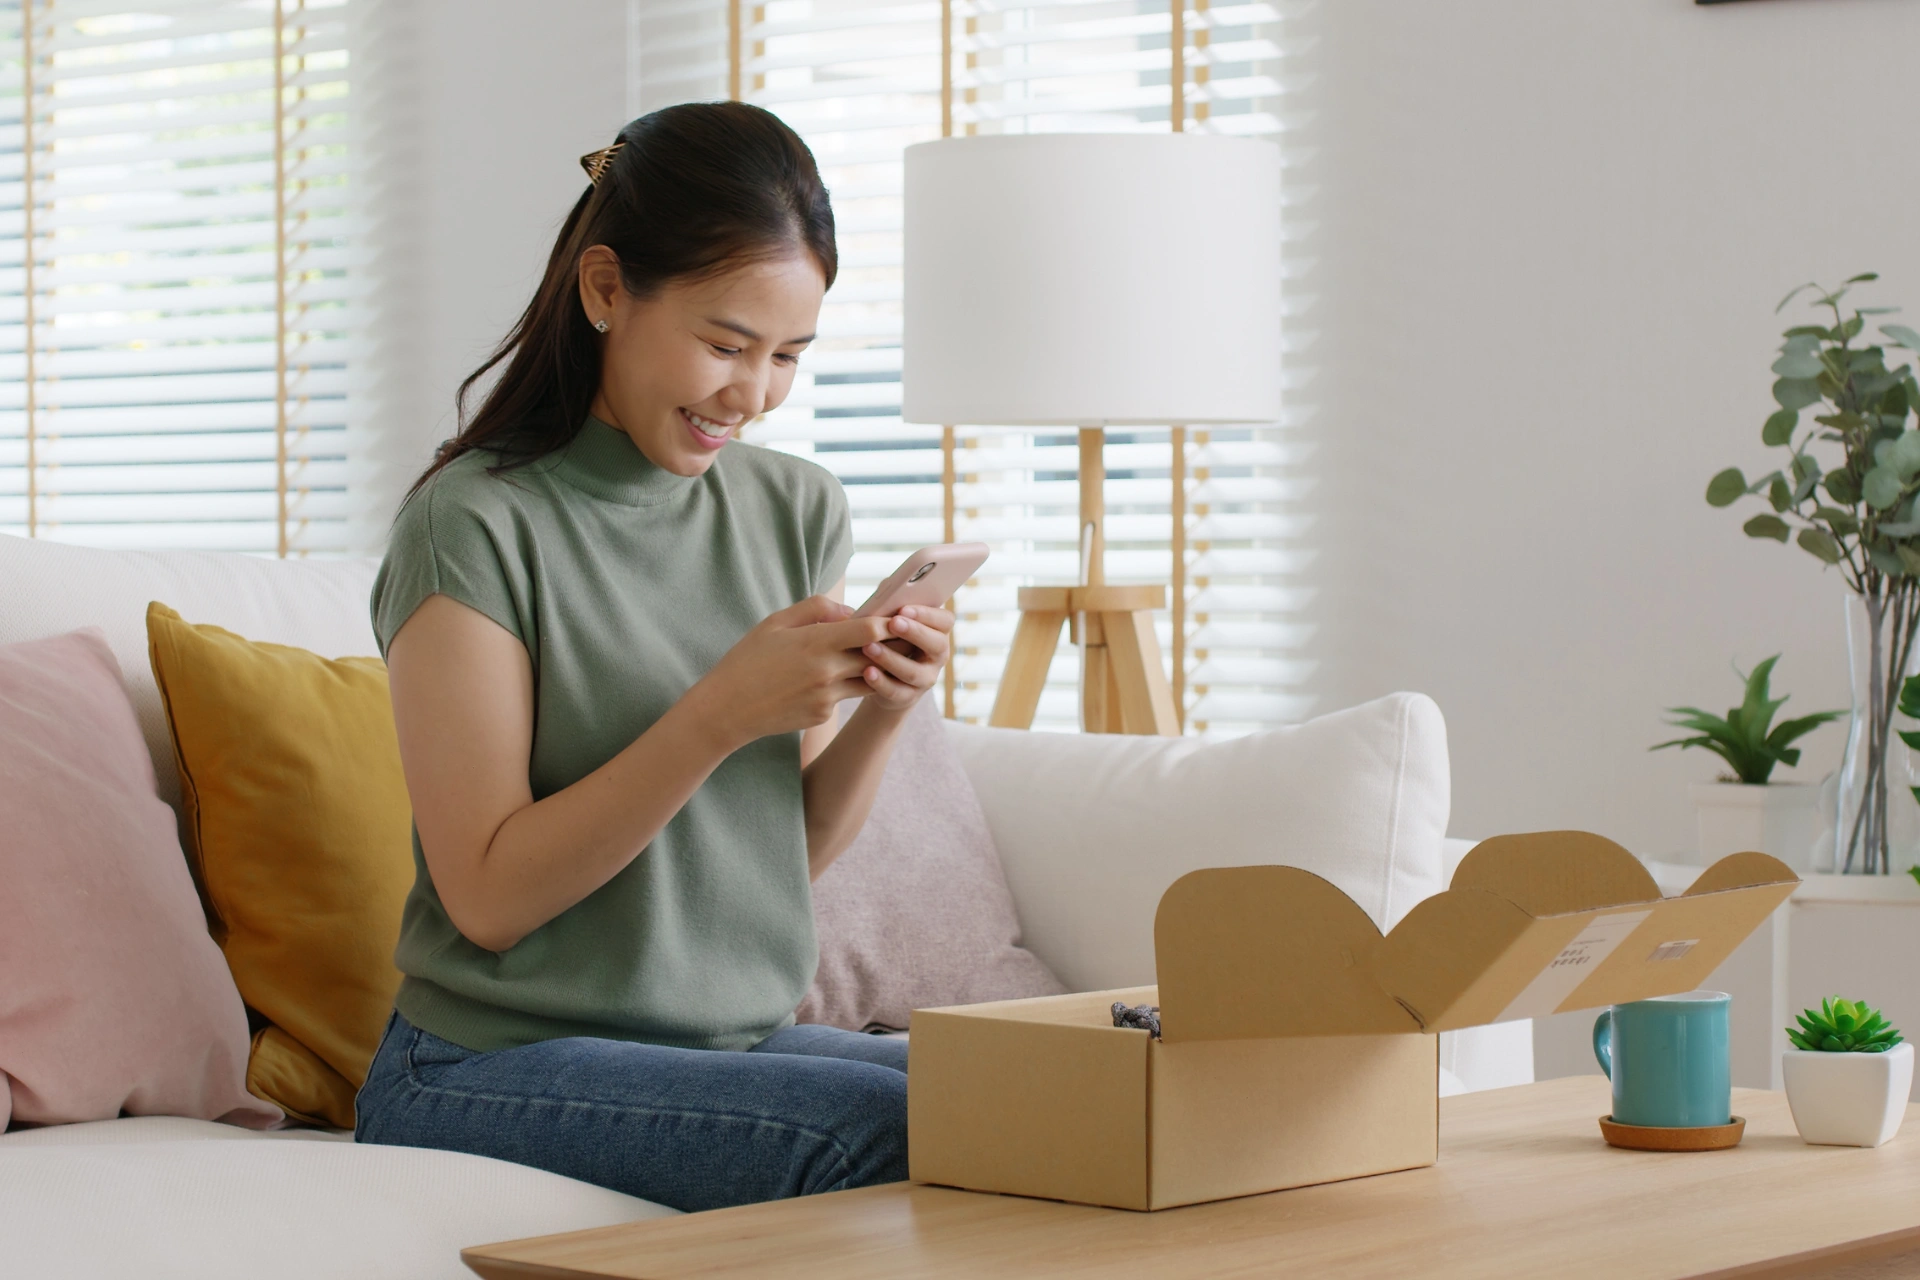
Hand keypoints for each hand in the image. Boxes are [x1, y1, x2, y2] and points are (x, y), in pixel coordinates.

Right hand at [690, 596, 893, 747]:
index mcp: (816, 642)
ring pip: (870, 679)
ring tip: (880, 655)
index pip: (870, 631)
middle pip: (879, 656)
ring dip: (877, 668)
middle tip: (903, 636)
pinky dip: (848, 685)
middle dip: (892, 646)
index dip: (888, 623)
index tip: (896, 617)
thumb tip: (850, 612)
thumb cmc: (748, 659)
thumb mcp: (775, 622)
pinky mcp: (823, 715)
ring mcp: (827, 696)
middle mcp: (827, 671)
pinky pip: (846, 696)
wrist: (727, 709)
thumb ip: (816, 609)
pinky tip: (839, 677)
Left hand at [856, 605, 953, 710]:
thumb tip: (887, 587)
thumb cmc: (888, 638)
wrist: (884, 678)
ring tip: (869, 647)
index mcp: (938, 631)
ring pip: (913, 671)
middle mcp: (937, 655)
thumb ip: (892, 603)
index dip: (928, 614)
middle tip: (893, 623)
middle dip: (914, 633)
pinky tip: (867, 672)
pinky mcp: (908, 697)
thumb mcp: (891, 619)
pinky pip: (897, 692)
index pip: (945, 621)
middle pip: (936, 645)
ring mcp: (925, 678)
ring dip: (892, 658)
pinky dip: (881, 682)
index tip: (904, 608)